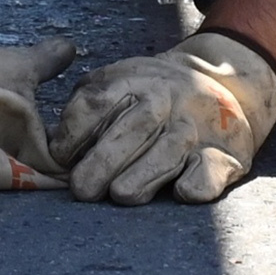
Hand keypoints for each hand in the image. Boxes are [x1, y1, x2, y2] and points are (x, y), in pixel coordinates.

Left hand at [56, 31, 275, 205]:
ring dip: (144, 173)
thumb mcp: (117, 83)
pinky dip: (199, 181)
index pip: (99, 102)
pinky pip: (212, 169)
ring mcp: (197, 127)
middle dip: (104, 160)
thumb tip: (50, 147)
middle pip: (135, 127)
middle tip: (81, 189)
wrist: (223, 85)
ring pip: (170, 149)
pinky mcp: (224, 156)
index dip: (75, 131)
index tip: (59, 157)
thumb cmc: (150, 97)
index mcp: (134, 79)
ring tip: (120, 195)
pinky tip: (182, 191)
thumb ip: (88, 107)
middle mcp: (167, 99)